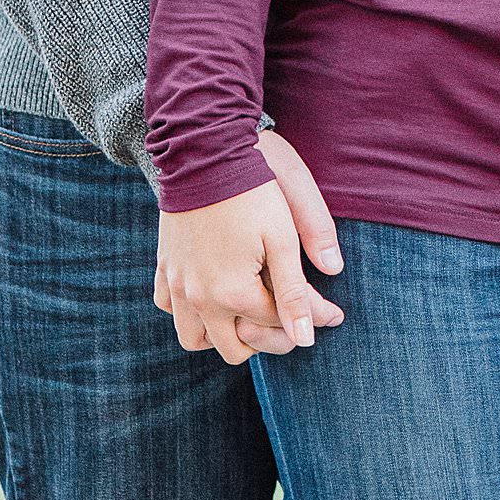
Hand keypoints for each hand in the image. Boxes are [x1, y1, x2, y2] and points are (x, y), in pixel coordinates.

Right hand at [152, 129, 345, 363]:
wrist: (203, 150)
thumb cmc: (252, 188)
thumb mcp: (283, 236)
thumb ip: (295, 292)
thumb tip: (308, 339)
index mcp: (232, 292)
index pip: (278, 325)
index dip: (309, 319)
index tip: (334, 311)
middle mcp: (198, 298)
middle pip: (235, 349)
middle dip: (267, 338)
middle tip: (288, 315)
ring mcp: (177, 283)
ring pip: (195, 338)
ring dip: (222, 333)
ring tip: (249, 310)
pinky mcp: (164, 265)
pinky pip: (168, 306)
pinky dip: (189, 311)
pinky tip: (211, 292)